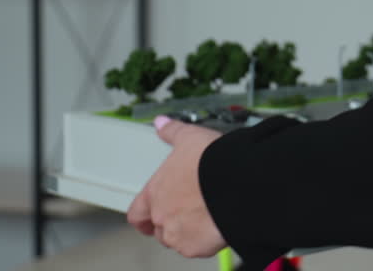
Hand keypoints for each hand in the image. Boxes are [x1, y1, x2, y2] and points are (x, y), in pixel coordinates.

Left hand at [127, 115, 227, 257]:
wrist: (236, 183)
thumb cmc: (212, 162)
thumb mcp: (190, 137)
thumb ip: (172, 132)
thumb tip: (161, 123)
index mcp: (155, 191)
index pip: (136, 212)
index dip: (142, 215)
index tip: (146, 218)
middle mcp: (161, 215)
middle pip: (157, 228)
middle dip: (169, 222)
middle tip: (186, 213)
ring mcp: (177, 234)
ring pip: (176, 240)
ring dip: (185, 232)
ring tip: (204, 218)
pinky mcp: (196, 247)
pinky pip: (195, 248)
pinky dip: (203, 240)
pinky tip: (215, 226)